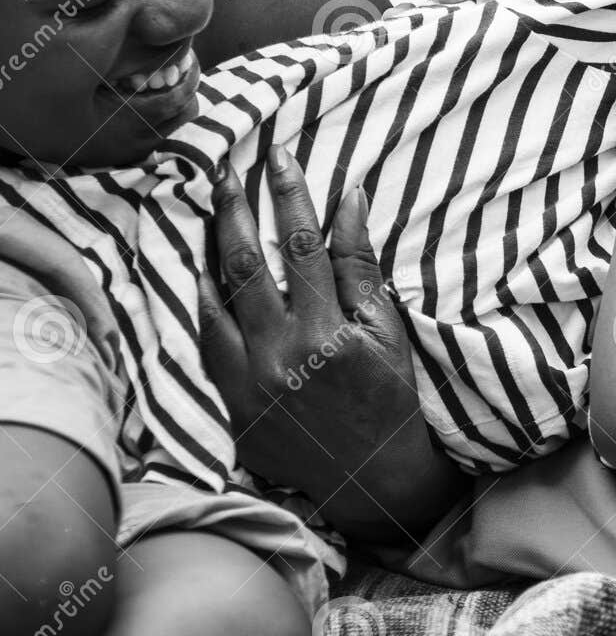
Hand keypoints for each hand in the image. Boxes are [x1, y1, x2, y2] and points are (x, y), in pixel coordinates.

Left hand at [198, 151, 428, 530]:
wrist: (370, 479)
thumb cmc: (391, 401)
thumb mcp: (389, 331)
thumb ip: (362, 265)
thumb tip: (350, 198)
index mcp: (328, 335)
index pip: (304, 246)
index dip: (291, 195)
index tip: (281, 156)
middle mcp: (280, 356)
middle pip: (246, 265)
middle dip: (235, 209)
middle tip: (227, 169)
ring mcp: (249, 382)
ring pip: (215, 300)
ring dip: (211, 248)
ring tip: (212, 208)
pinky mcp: (231, 403)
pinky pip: (205, 340)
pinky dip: (204, 300)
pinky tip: (205, 271)